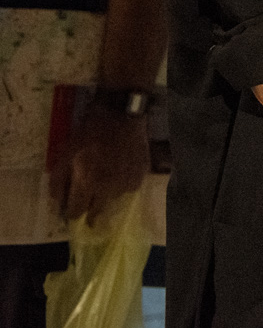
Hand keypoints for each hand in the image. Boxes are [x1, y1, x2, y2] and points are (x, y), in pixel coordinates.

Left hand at [51, 106, 149, 225]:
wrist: (122, 114)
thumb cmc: (90, 132)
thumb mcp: (65, 152)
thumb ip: (57, 180)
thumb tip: (57, 202)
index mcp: (88, 183)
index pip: (76, 213)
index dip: (70, 213)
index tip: (69, 208)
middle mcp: (109, 189)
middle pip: (96, 212)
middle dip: (88, 207)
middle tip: (86, 195)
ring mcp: (127, 184)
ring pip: (112, 201)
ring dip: (105, 195)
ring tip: (104, 176)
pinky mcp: (140, 177)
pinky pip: (126, 190)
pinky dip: (120, 185)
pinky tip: (117, 171)